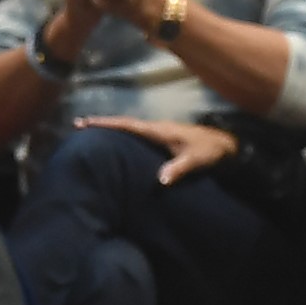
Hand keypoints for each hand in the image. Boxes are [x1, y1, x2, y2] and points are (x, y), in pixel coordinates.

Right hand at [82, 113, 238, 185]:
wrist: (227, 144)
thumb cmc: (210, 151)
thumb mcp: (196, 160)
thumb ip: (178, 169)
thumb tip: (159, 181)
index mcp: (159, 130)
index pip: (128, 125)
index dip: (107, 124)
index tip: (86, 123)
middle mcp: (156, 127)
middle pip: (124, 123)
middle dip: (102, 123)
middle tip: (79, 124)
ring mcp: (159, 130)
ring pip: (130, 126)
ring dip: (111, 127)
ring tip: (91, 130)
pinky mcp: (162, 136)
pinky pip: (136, 132)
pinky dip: (122, 131)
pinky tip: (117, 138)